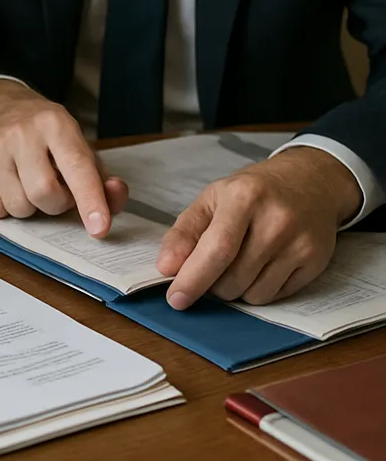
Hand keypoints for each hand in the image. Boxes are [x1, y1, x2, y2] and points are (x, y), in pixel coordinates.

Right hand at [0, 80, 128, 235]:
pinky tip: (7, 185)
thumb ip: (100, 176)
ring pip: (19, 208)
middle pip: (45, 195)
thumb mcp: (76, 144)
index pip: (77, 168)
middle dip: (55, 204)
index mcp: (55, 123)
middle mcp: (21, 132)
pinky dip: (5, 208)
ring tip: (28, 183)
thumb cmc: (44, 133)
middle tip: (54, 188)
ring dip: (30, 207)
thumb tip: (114, 198)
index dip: (91, 201)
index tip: (99, 228)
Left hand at [158, 147, 361, 308]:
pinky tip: (261, 265)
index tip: (175, 298)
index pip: (217, 249)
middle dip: (211, 284)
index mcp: (243, 197)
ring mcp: (299, 243)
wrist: (309, 181)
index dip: (193, 278)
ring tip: (238, 261)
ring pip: (252, 294)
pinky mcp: (315, 262)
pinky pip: (274, 296)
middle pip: (232, 278)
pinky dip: (258, 289)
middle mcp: (276, 220)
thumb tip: (166, 267)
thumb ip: (185, 231)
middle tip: (210, 267)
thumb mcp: (212, 198)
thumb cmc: (252, 192)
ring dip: (235, 289)